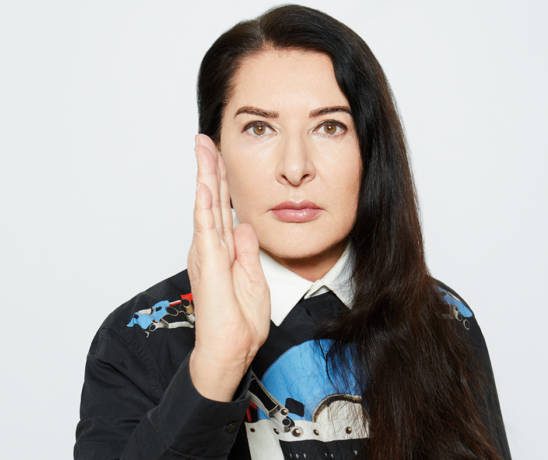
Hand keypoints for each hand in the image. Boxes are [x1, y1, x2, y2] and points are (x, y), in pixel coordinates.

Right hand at [187, 133, 270, 399]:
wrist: (231, 350)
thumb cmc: (240, 321)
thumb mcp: (253, 278)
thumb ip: (247, 250)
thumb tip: (245, 225)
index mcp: (223, 250)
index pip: (222, 207)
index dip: (221, 181)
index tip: (220, 156)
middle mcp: (210, 247)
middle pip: (211, 200)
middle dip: (209, 168)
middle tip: (204, 139)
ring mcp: (208, 253)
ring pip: (206, 205)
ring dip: (204, 175)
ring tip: (202, 147)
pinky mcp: (209, 263)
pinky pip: (206, 227)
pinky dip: (204, 203)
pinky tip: (204, 183)